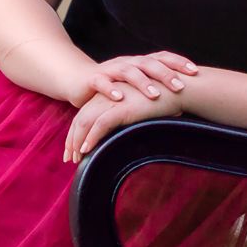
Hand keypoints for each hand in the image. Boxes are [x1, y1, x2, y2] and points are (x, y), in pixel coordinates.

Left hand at [64, 63, 188, 162]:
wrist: (177, 88)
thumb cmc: (162, 99)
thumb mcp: (139, 108)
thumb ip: (128, 116)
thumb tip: (122, 134)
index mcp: (109, 95)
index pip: (86, 115)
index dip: (77, 133)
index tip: (74, 151)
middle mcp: (107, 97)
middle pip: (80, 120)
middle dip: (72, 140)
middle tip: (69, 159)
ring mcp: (112, 101)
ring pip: (85, 122)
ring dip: (77, 142)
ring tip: (75, 159)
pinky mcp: (121, 108)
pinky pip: (100, 124)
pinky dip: (91, 137)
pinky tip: (86, 150)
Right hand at [72, 51, 198, 109]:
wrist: (78, 80)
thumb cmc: (113, 87)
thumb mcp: (135, 89)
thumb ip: (156, 96)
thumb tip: (181, 111)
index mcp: (139, 63)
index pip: (162, 58)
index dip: (178, 62)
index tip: (195, 71)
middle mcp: (127, 62)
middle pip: (149, 64)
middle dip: (165, 74)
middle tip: (180, 86)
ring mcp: (110, 69)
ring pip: (128, 72)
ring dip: (142, 82)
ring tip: (154, 94)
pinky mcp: (93, 79)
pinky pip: (102, 83)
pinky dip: (110, 89)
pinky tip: (119, 97)